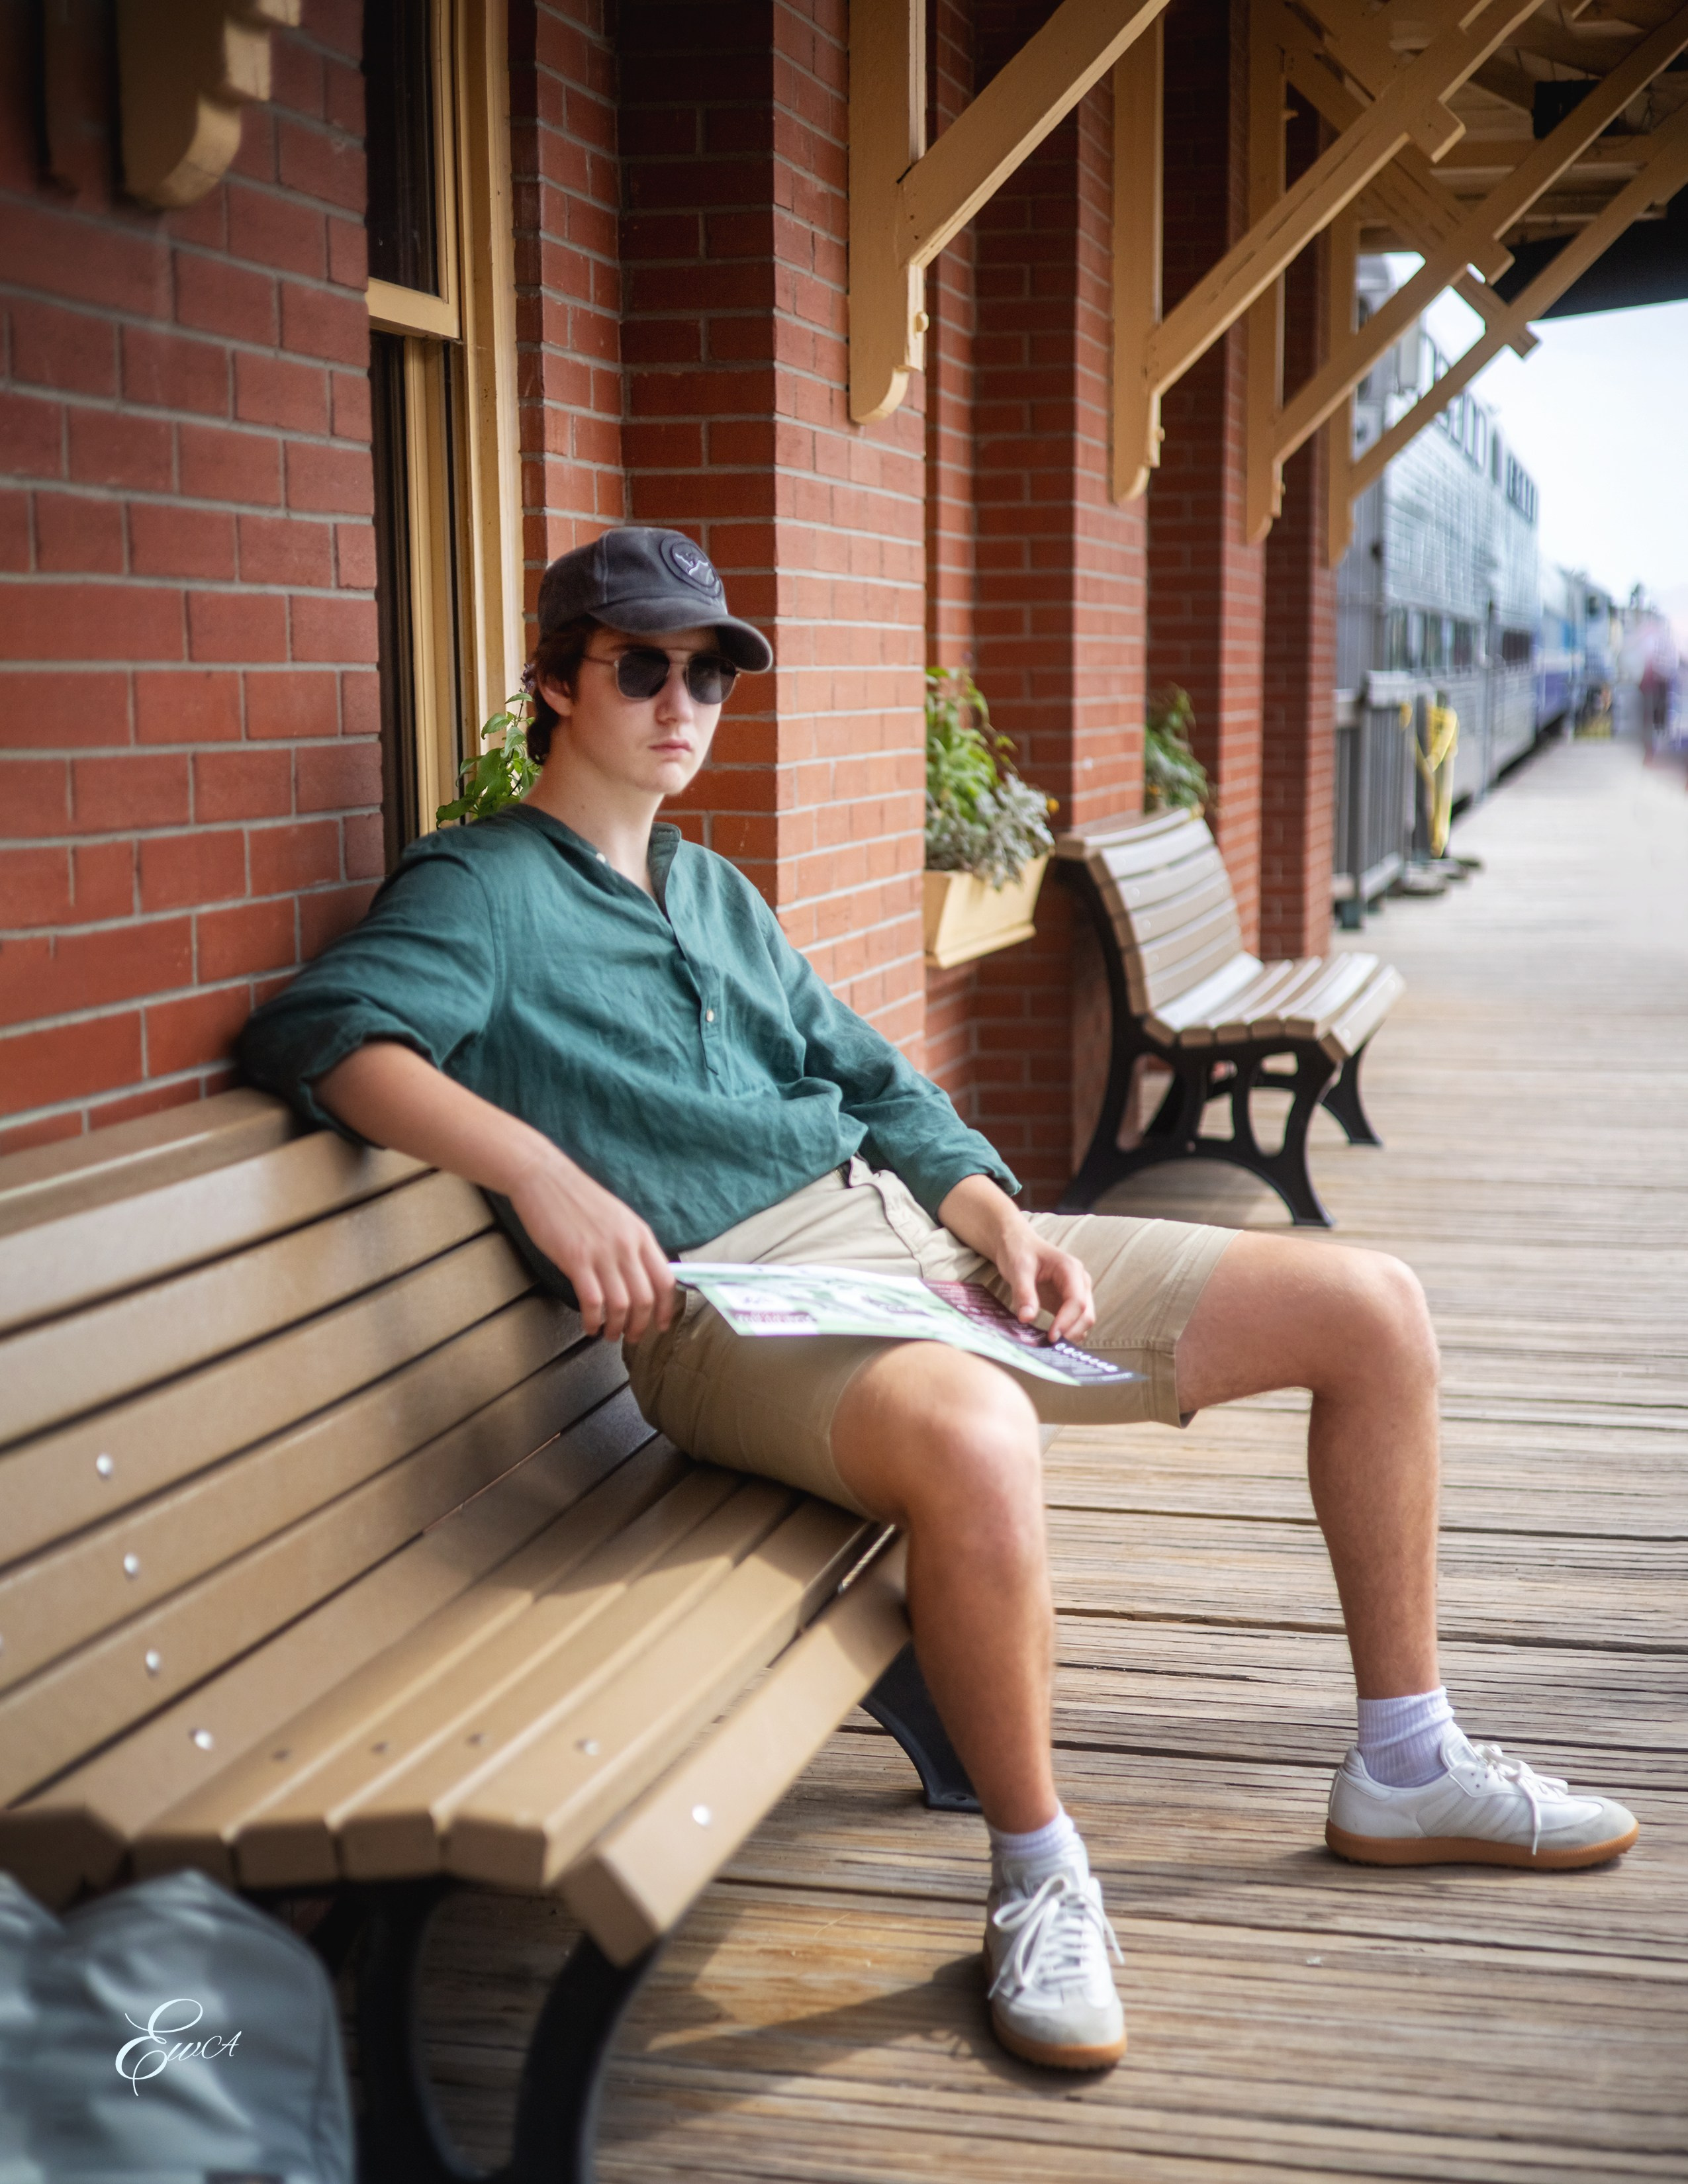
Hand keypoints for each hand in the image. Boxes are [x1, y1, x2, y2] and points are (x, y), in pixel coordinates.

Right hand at [508, 1147, 675, 1343]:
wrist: (545, 1178)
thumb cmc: (579, 1199)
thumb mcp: (618, 1218)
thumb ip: (632, 1245)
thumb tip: (641, 1276)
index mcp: (641, 1234)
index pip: (666, 1280)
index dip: (666, 1308)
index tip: (661, 1325)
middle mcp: (626, 1245)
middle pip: (645, 1298)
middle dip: (641, 1326)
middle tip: (632, 1337)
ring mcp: (602, 1252)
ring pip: (621, 1304)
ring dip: (617, 1327)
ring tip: (609, 1335)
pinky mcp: (576, 1259)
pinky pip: (592, 1301)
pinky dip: (593, 1320)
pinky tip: (589, 1326)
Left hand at [992, 1221, 1094, 1343]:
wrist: (1018, 1244)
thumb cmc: (1019, 1251)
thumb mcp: (1017, 1269)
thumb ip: (1024, 1292)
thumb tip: (1027, 1319)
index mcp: (1070, 1269)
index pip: (1077, 1301)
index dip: (1066, 1322)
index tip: (1051, 1337)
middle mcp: (1080, 1282)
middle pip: (1087, 1314)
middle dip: (1071, 1332)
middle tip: (1050, 1346)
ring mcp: (1077, 1292)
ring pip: (1084, 1320)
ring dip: (1071, 1335)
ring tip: (1049, 1346)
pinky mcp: (1068, 1303)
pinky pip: (1074, 1322)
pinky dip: (1066, 1333)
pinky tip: (1049, 1340)